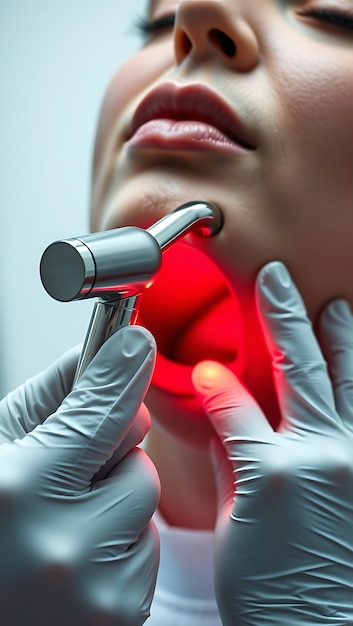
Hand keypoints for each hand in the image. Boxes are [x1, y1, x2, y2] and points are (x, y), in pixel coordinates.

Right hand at [0, 326, 159, 625]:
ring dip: (116, 508)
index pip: (99, 412)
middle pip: (139, 465)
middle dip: (113, 461)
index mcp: (18, 491)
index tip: (136, 345)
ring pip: (146, 511)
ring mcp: (96, 592)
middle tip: (69, 475)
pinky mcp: (121, 618)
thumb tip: (101, 356)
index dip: (122, 371)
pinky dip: (120, 548)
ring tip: (63, 529)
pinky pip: (146, 554)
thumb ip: (47, 401)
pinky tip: (76, 560)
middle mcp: (62, 545)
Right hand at [192, 262, 352, 624]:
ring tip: (333, 307)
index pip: (233, 404)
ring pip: (349, 378)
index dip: (215, 380)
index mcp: (272, 470)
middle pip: (298, 366)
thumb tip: (223, 414)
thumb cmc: (271, 594)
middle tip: (277, 279)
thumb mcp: (232, 526)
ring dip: (339, 336)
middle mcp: (323, 455)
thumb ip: (228, 458)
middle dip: (282, 314)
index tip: (205, 366)